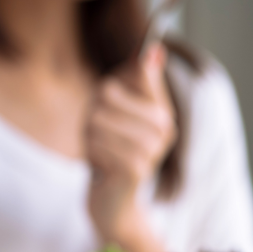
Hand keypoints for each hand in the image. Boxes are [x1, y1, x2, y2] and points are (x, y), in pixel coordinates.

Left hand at [86, 44, 174, 251]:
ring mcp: (151, 148)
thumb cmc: (112, 153)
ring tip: (101, 152)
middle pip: (106, 92)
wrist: (114, 203)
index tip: (110, 100)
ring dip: (88, 137)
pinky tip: (100, 166)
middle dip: (92, 113)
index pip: (138, 70)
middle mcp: (164, 127)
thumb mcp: (121, 114)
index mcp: (163, 110)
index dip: (116, 81)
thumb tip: (153, 49)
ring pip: (96, 119)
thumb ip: (137, 81)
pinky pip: (95, 143)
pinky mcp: (135, 167)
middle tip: (101, 136)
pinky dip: (90, 153)